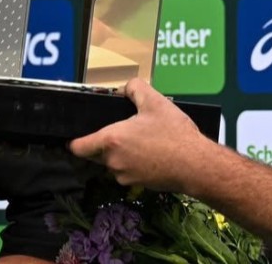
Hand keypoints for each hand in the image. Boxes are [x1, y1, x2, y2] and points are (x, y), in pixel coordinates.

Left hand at [68, 78, 208, 191]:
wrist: (194, 164)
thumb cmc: (174, 133)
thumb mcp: (156, 102)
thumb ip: (136, 89)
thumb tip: (127, 86)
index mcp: (111, 139)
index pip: (78, 147)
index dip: (77, 141)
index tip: (81, 136)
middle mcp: (112, 161)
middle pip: (96, 155)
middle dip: (105, 144)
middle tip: (126, 132)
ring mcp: (124, 176)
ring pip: (114, 163)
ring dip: (123, 154)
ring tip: (146, 142)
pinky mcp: (137, 185)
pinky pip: (129, 172)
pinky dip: (136, 165)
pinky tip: (154, 155)